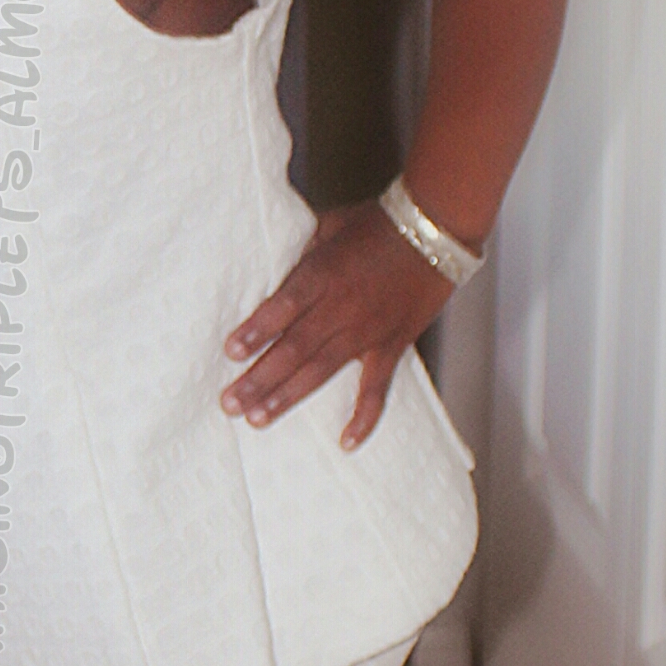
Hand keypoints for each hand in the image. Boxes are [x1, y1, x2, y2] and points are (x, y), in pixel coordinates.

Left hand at [221, 203, 451, 450]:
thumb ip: (302, 253)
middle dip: (260, 378)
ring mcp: (367, 331)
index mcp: (322, 274)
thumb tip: (275, 269)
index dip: (256, 331)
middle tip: (230, 404)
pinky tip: (346, 442)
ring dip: (287, 396)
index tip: (231, 352)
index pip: (282, 307)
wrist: (436, 229)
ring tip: (258, 419)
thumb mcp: (329, 226)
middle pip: (294, 349)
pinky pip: (377, 388)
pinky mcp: (392, 345)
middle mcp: (341, 307)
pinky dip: (364, 417)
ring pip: (321, 371)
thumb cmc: (378, 222)